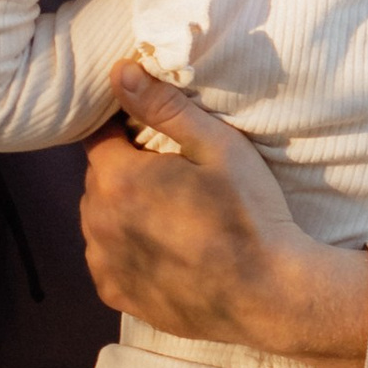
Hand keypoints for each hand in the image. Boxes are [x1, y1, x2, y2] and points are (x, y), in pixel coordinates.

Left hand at [79, 62, 367, 365]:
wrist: (270, 295)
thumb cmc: (249, 215)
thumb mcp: (218, 146)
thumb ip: (163, 106)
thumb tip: (118, 71)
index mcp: (117, 180)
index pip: (100, 138)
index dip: (127, 132)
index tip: (157, 140)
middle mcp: (98, 223)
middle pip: (99, 180)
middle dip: (127, 173)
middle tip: (175, 180)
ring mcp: (105, 264)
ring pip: (100, 220)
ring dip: (123, 212)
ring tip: (172, 217)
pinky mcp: (118, 296)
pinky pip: (108, 259)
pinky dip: (126, 250)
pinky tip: (164, 250)